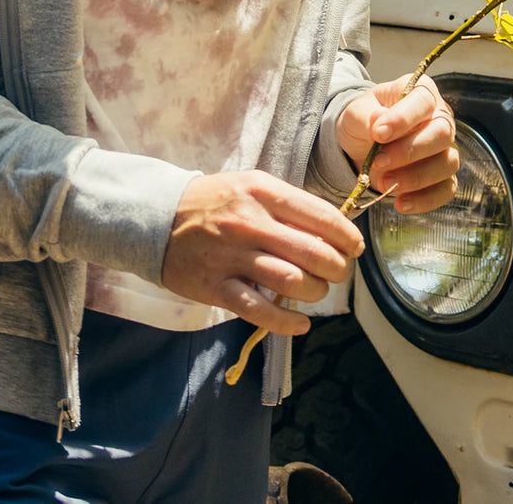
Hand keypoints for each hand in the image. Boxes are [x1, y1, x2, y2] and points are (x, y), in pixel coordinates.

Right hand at [161, 169, 364, 334]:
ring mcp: (232, 256)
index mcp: (262, 191)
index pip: (320, 216)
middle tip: (338, 273)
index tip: (355, 248)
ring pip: (292, 282)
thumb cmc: (214, 202)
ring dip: (315, 292)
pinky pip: (260, 311)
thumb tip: (334, 230)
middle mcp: (250, 222)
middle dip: (338, 269)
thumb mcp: (251, 187)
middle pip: (313, 253)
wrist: (157, 218)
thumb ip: (288, 206)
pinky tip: (300, 324)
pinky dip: (287, 323)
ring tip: (316, 291)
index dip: (347, 237)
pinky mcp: (216, 287)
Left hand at [336, 75, 458, 214]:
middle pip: (441, 134)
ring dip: (415, 177)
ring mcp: (446, 148)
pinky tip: (400, 203)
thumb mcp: (356, 113)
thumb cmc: (364, 120)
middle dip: (409, 151)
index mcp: (421, 93)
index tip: (378, 134)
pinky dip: (424, 200)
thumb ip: (366, 116)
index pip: (423, 102)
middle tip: (378, 161)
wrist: (362, 144)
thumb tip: (379, 120)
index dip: (403, 119)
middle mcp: (440, 118)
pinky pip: (445, 190)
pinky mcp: (444, 176)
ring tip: (383, 183)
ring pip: (446, 163)